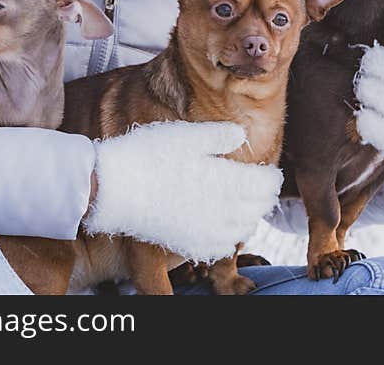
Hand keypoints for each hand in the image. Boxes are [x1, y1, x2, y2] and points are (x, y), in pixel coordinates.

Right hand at [83, 121, 282, 261]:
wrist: (111, 188)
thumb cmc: (148, 155)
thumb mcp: (187, 135)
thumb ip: (219, 135)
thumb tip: (242, 135)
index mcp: (226, 181)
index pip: (265, 184)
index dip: (271, 177)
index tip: (271, 172)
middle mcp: (221, 210)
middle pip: (257, 208)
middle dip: (264, 198)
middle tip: (263, 188)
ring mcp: (204, 230)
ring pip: (242, 229)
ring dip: (249, 217)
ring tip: (245, 206)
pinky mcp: (187, 242)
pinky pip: (220, 247)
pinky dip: (228, 238)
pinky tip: (222, 227)